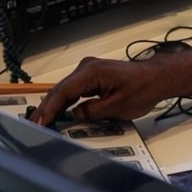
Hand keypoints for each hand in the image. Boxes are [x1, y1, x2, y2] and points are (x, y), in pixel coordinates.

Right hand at [30, 56, 169, 125]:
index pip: (64, 92)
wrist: (157, 78)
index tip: (41, 121)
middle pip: (60, 89)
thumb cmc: (143, 88)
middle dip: (46, 107)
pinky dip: (64, 100)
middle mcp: (87, 67)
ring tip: (41, 120)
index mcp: (92, 72)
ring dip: (54, 104)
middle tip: (34, 124)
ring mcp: (89, 70)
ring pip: (65, 89)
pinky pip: (73, 89)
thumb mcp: (117, 106)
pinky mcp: (93, 75)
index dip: (50, 108)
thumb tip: (76, 114)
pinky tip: (57, 112)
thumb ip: (93, 111)